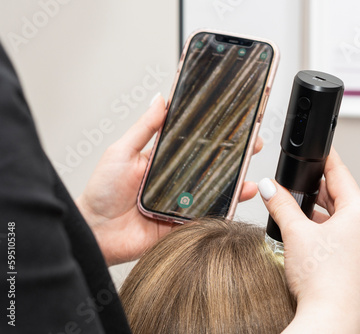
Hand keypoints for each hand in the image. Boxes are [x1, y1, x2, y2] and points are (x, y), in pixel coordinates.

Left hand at [76, 93, 263, 265]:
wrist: (97, 234)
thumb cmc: (101, 192)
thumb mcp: (122, 152)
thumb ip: (145, 128)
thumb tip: (160, 99)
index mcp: (163, 160)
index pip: (195, 143)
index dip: (214, 134)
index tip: (234, 123)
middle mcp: (176, 180)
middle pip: (211, 165)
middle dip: (235, 155)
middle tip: (253, 143)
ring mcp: (182, 201)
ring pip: (215, 189)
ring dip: (236, 180)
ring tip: (250, 172)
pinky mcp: (185, 222)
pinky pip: (211, 213)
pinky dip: (228, 206)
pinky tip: (241, 196)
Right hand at [258, 149, 359, 332]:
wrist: (334, 321)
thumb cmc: (325, 282)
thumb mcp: (295, 234)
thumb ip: (281, 205)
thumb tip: (269, 187)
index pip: (340, 172)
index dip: (326, 158)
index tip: (320, 149)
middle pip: (341, 195)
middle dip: (317, 189)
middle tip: (296, 184)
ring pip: (341, 217)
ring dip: (320, 211)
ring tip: (297, 212)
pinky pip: (344, 236)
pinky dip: (326, 230)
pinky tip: (309, 236)